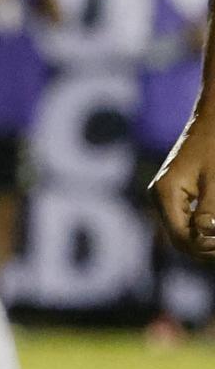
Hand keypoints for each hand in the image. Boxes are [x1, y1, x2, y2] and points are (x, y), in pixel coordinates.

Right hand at [153, 119, 214, 260]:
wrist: (210, 120)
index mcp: (164, 193)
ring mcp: (164, 197)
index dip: (204, 248)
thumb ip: (210, 208)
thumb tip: (206, 236)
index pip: (180, 236)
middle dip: (204, 248)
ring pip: (182, 233)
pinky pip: (186, 221)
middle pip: (178, 239)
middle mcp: (159, 197)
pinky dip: (203, 229)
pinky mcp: (173, 194)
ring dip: (204, 241)